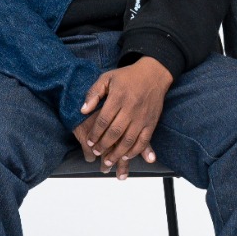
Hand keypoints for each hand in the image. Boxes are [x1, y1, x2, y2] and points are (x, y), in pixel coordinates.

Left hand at [77, 57, 172, 178]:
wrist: (153, 74)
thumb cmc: (127, 76)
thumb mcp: (107, 78)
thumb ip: (94, 93)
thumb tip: (83, 110)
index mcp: (118, 98)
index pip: (103, 120)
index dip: (95, 133)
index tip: (89, 142)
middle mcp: (131, 109)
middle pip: (115, 132)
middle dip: (103, 145)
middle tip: (96, 152)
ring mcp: (142, 117)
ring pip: (129, 140)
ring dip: (117, 153)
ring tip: (108, 161)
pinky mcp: (152, 122)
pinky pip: (144, 140)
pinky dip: (135, 151)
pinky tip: (126, 156)